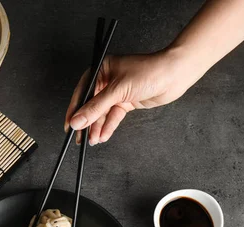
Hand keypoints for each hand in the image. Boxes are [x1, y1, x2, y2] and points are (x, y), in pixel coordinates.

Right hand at [65, 48, 200, 144]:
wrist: (174, 75)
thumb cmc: (149, 72)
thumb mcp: (118, 90)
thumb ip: (96, 108)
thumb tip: (78, 120)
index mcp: (102, 70)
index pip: (82, 92)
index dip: (75, 110)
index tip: (69, 125)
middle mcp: (107, 80)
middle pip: (91, 105)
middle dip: (87, 122)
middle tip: (80, 137)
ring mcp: (118, 92)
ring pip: (102, 113)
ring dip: (97, 127)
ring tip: (93, 140)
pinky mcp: (127, 102)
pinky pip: (114, 116)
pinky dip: (109, 127)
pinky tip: (103, 136)